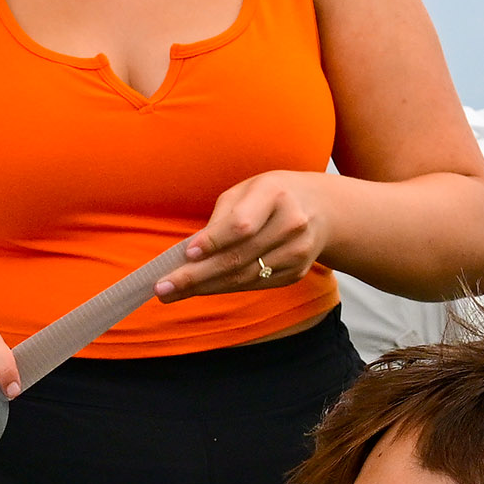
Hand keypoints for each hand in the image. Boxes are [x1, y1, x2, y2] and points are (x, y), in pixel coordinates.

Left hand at [164, 170, 336, 296]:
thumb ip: (221, 217)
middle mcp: (291, 224)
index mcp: (276, 194)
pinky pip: (254, 285)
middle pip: (238, 257)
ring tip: (171, 293)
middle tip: (162, 288)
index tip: (185, 254)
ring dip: (204, 288)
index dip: (213, 241)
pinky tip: (200, 290)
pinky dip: (224, 289)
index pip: (241, 224)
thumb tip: (189, 252)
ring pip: (243, 278)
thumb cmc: (271, 196)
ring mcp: (297, 252)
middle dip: (196, 276)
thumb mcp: (246, 190)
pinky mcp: (296, 272)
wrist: (321, 208)